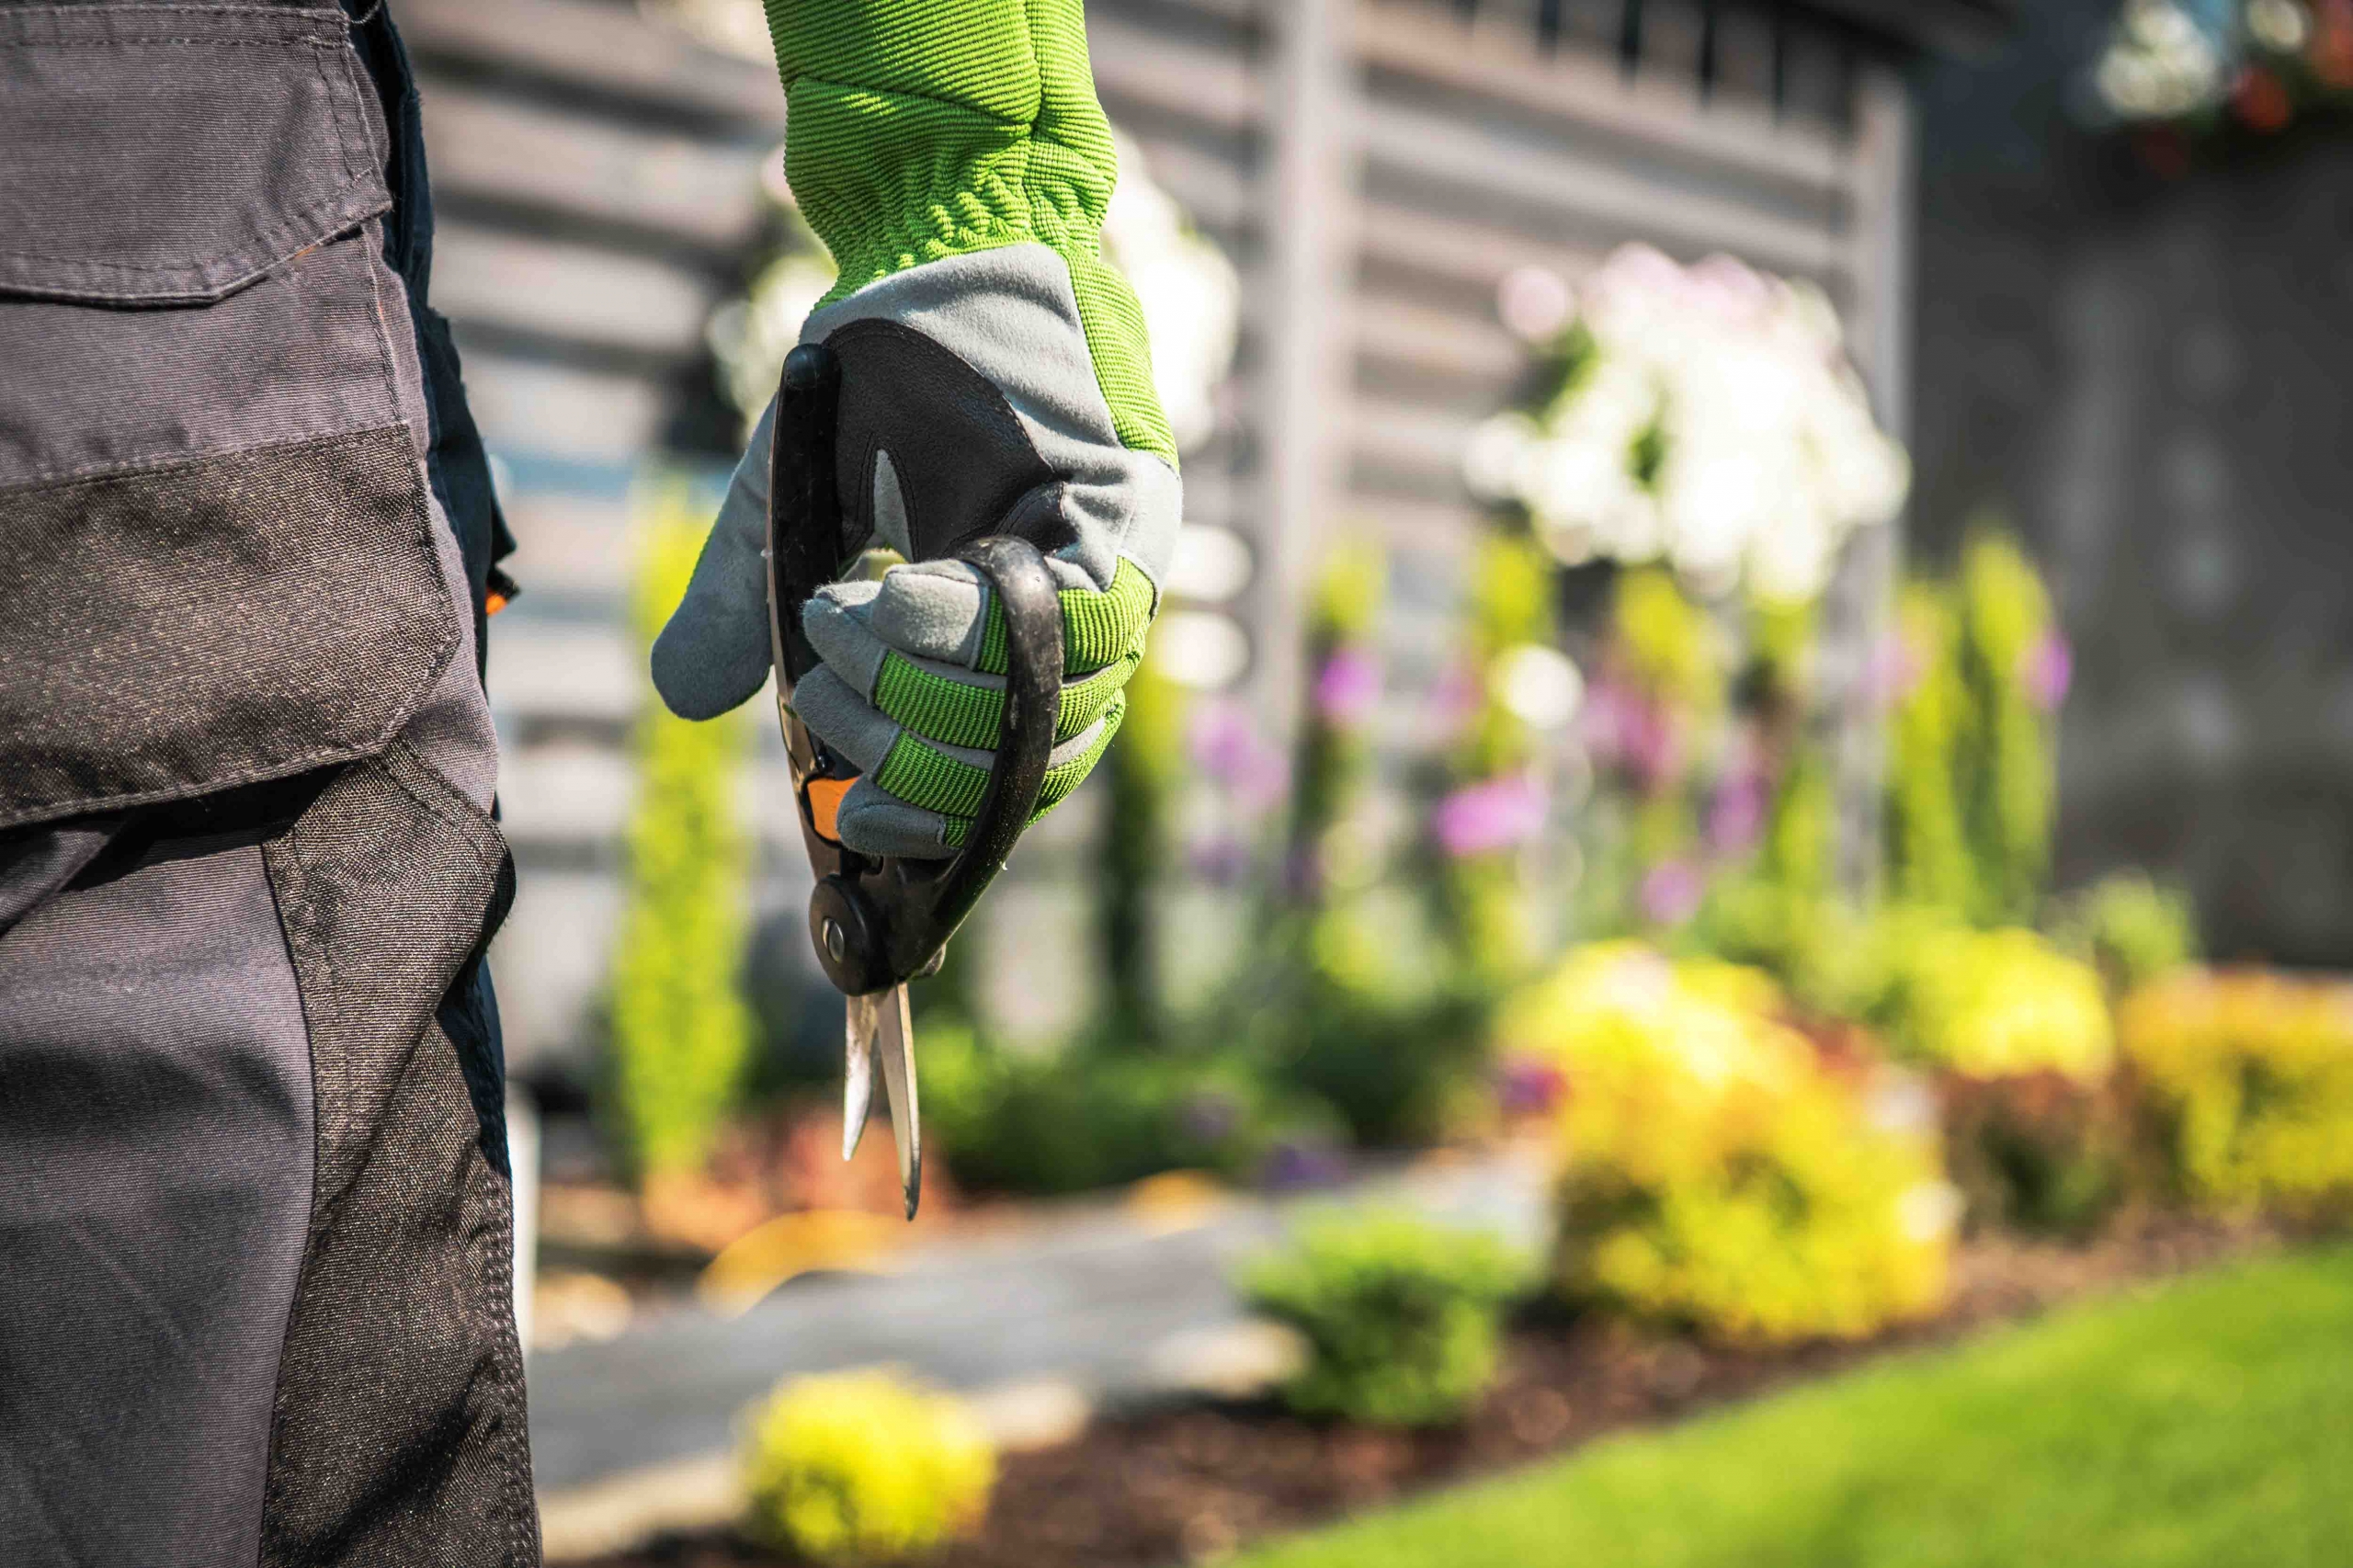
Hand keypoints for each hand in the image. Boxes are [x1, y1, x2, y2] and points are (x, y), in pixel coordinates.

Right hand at [651, 246, 1179, 857]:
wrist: (935, 232)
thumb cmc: (878, 370)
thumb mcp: (791, 508)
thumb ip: (747, 609)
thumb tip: (683, 700)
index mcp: (1020, 641)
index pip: (996, 784)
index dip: (928, 824)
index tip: (846, 819)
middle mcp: (1089, 622)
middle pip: (1019, 766)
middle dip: (903, 757)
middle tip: (819, 702)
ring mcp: (1121, 568)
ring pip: (1037, 707)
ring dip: (916, 692)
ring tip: (831, 633)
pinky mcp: (1133, 511)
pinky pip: (1062, 619)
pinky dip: (954, 627)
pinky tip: (877, 599)